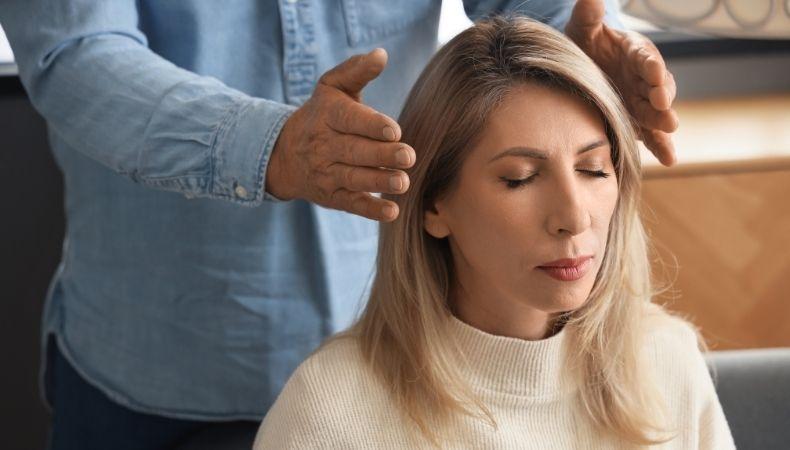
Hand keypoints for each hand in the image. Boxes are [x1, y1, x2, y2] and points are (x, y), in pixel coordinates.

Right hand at [265, 48, 414, 221]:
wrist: (285, 153)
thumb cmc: (322, 114)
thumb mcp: (333, 87)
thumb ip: (357, 70)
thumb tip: (382, 54)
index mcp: (327, 115)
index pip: (349, 120)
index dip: (371, 125)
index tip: (395, 130)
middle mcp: (324, 146)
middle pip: (354, 151)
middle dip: (381, 155)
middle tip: (409, 156)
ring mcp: (327, 173)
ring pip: (354, 179)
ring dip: (379, 182)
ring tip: (403, 182)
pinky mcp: (332, 197)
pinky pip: (351, 205)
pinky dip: (371, 210)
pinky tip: (391, 212)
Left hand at [565, 0, 678, 165]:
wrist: (581, 69)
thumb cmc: (585, 44)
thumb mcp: (583, 29)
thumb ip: (588, 15)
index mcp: (635, 53)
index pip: (646, 58)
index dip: (650, 65)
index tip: (652, 71)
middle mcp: (644, 78)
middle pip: (658, 87)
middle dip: (662, 96)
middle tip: (663, 105)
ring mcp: (642, 101)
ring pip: (657, 112)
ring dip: (663, 122)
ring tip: (669, 131)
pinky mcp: (637, 121)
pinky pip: (651, 135)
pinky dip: (660, 146)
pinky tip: (670, 160)